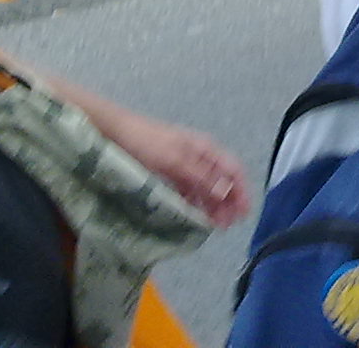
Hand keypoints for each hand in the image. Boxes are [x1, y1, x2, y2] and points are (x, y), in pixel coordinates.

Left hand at [98, 106, 251, 225]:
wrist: (115, 132)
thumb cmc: (147, 143)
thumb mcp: (175, 161)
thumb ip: (202, 177)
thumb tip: (228, 192)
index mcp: (206, 148)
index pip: (233, 170)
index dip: (242, 192)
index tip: (243, 215)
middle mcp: (200, 156)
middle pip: (223, 180)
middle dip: (228, 202)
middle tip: (226, 227)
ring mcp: (185, 164)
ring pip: (207, 187)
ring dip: (213, 205)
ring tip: (212, 226)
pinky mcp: (171, 171)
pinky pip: (190, 189)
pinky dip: (195, 203)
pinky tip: (192, 216)